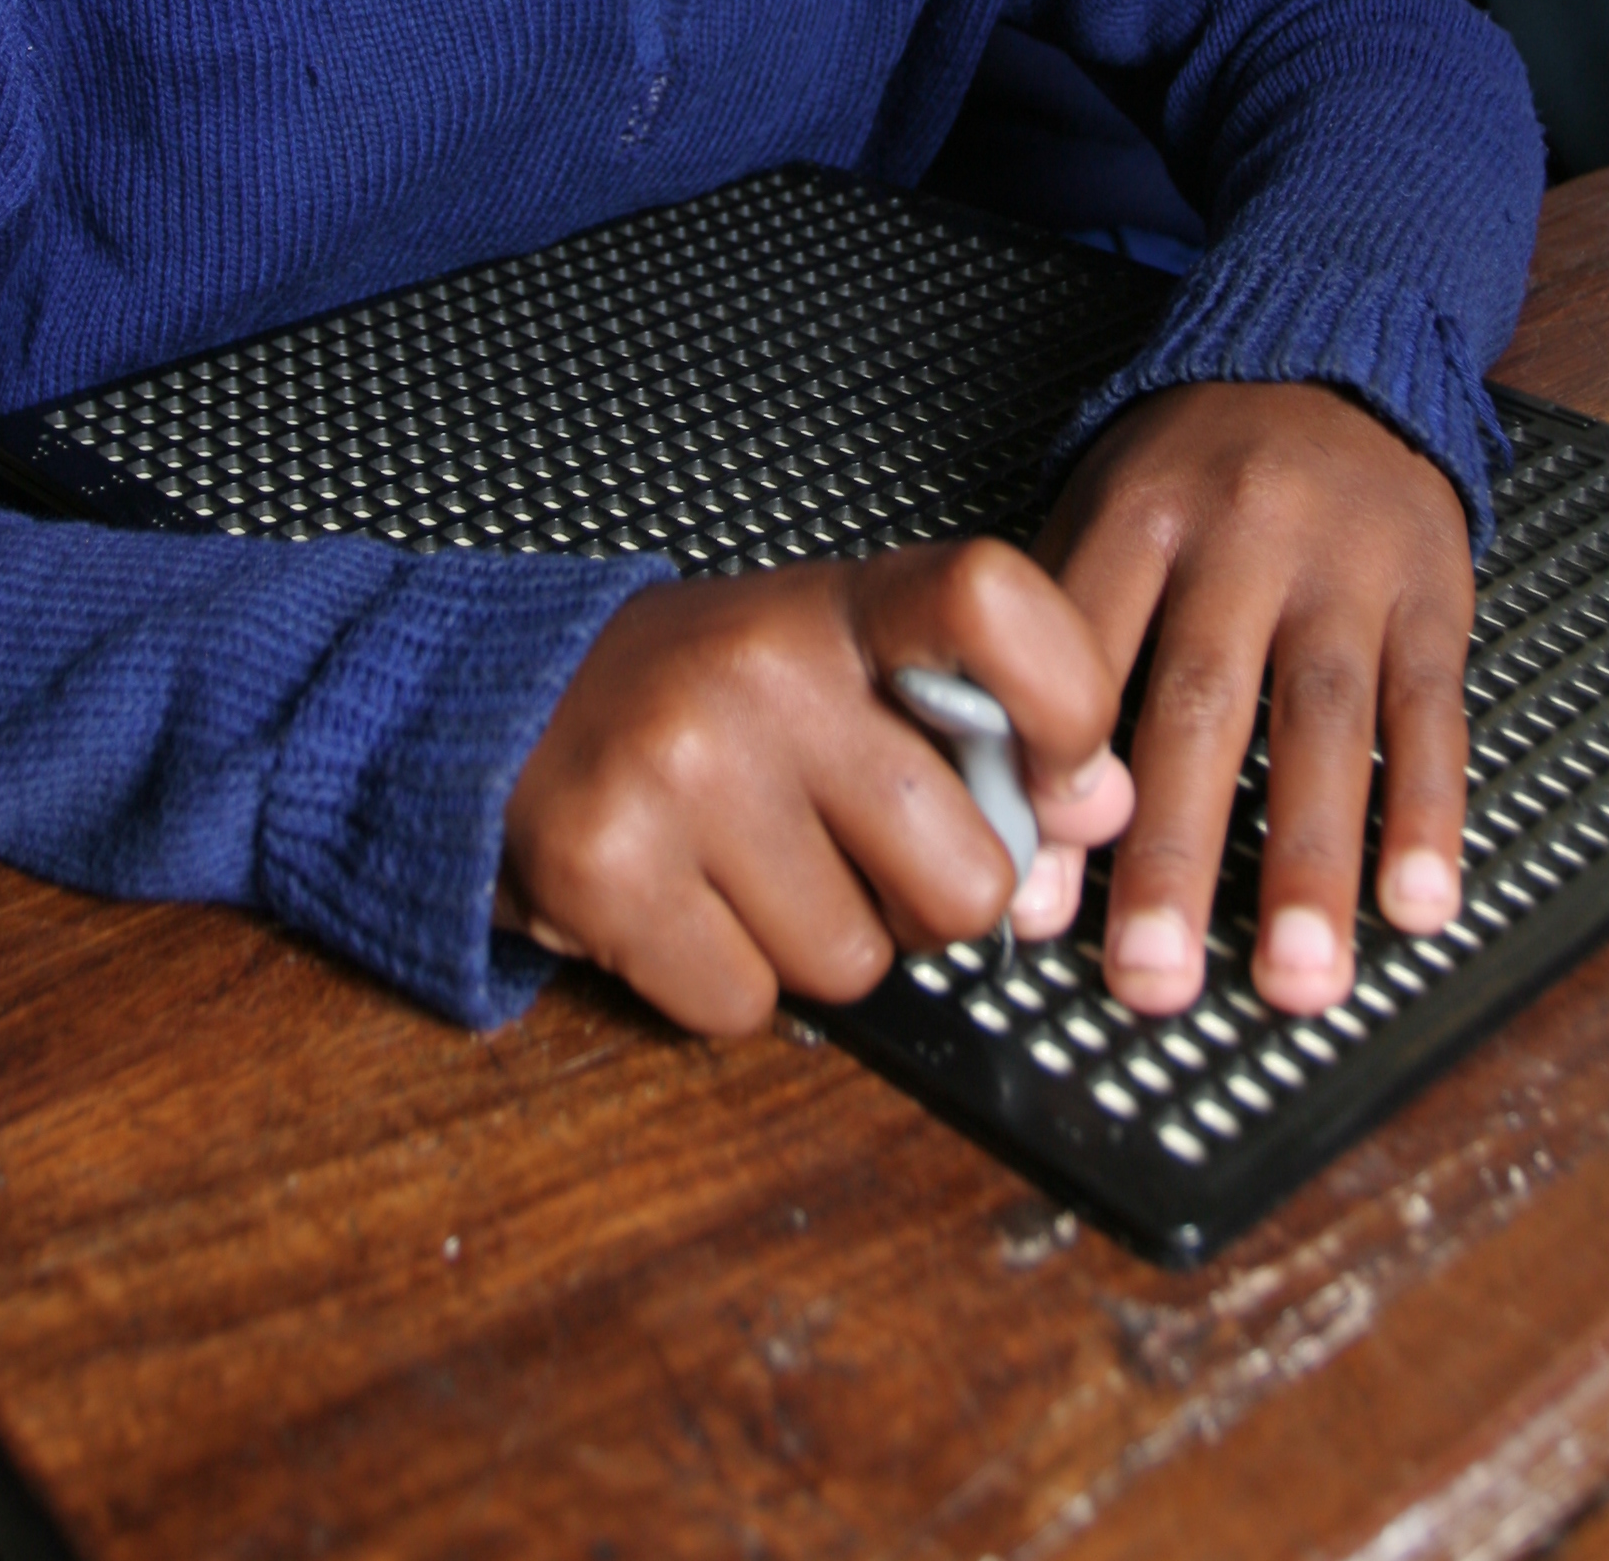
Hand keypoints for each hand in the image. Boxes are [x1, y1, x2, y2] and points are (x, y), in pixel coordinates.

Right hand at [500, 540, 1134, 1034]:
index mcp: (839, 604)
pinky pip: (746, 1005)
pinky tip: (686, 904)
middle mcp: (763, 669)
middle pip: (965, 873)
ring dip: (820, 947)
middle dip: (928, 905)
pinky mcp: (606, 867)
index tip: (1062, 773)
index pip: (995, 603)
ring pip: (856, 963)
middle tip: (857, 853)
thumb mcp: (839, 661)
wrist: (500, 707)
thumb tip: (1107, 806)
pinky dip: (727, 983)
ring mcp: (679, 766)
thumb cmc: (707, 698)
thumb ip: (973, 718)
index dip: (1067, 705)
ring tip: (752, 866)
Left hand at [1031, 380, 1473, 1019]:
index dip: (1057, 784)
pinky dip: (1428, 816)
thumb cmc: (1198, 465)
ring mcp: (1344, 571)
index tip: (1035, 905)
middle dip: (1176, 856)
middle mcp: (1241, 539)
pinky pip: (1431, 716)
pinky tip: (1418, 905)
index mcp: (1139, 516)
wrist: (1335, 354)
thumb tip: (999, 796)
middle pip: (1202, 707)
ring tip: (1294, 981)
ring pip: (1324, 726)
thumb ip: (1061, 631)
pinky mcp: (1432, 596)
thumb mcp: (1105, 502)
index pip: (1085, 659)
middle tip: (1150, 980)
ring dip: (1309, 864)